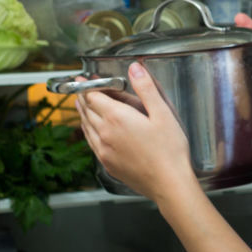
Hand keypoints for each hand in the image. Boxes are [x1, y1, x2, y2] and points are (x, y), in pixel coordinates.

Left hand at [75, 62, 196, 204]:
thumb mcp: (163, 114)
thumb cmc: (170, 150)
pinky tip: (91, 129)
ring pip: (86, 126)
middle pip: (86, 110)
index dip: (88, 85)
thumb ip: (146, 89)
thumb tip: (134, 67)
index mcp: (117, 118)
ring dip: (83, 113)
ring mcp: (104, 150)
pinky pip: (91, 142)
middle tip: (82, 87)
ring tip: (82, 104)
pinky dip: (87, 130)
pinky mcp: (107, 163)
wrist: (168, 184)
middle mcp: (105, 134)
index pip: (93, 96)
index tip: (85, 78)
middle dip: (83, 96)